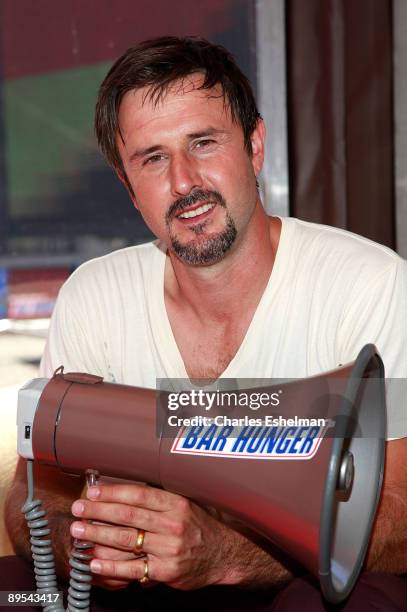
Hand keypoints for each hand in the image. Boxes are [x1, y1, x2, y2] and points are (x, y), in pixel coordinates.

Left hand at [70, 483, 232, 589]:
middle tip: (78, 509)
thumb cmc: (198, 526)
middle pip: (128, 516)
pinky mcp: (165, 571)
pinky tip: (94, 561)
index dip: (113, 492)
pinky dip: (110, 566)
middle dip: (98, 512)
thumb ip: (159, 497)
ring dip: (98, 535)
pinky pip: (132, 569)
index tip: (92, 492)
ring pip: (126, 540)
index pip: (139, 494)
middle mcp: (172, 524)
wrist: (222, 555)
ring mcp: (169, 549)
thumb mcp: (185, 503)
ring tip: (79, 532)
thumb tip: (125, 487)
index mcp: (176, 503)